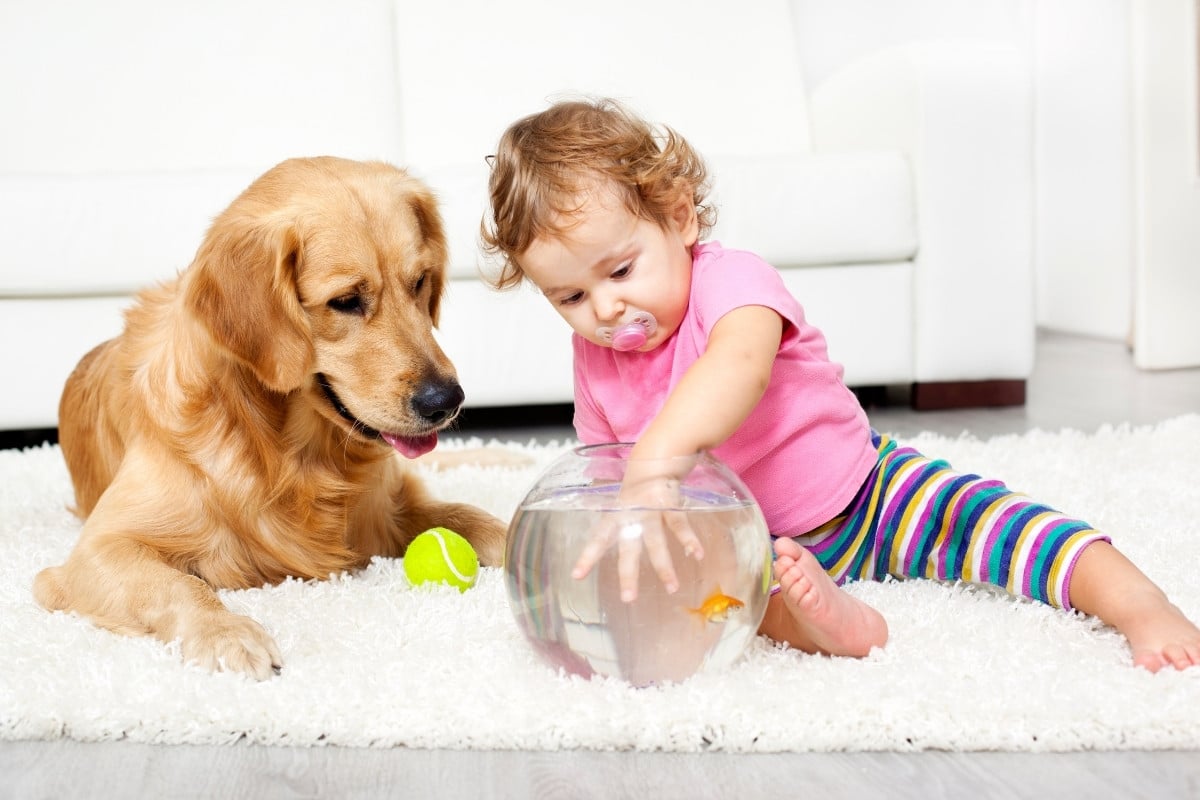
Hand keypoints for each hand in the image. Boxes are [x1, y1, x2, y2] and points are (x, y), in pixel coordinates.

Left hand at [571, 472, 704, 601]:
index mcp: (616, 517)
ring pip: (656, 542)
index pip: (598, 538)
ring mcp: (650, 509)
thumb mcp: (622, 506)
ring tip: (672, 588)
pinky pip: (680, 525)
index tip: (577, 576)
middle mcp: (631, 515)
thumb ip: (621, 529)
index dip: (587, 557)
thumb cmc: (636, 489)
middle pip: (628, 547)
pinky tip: (698, 555)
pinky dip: (690, 541)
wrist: (654, 458)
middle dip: (628, 573)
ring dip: (664, 567)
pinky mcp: (670, 503)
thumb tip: (622, 557)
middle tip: (628, 598)